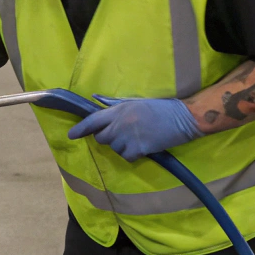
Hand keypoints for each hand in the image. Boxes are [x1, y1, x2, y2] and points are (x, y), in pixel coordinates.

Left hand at [66, 96, 201, 160]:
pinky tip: (143, 146)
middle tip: (122, 134)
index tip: (71, 135)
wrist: (182, 118)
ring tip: (137, 138)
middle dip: (107, 138)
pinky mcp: (138, 149)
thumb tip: (95, 98)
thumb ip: (114, 104)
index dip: (80, 129)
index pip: (93, 120)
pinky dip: (133, 154)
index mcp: (119, 110)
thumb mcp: (135, 102)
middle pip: (101, 138)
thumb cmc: (160, 108)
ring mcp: (128, 137)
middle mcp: (120, 123)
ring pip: (114, 149)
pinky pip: (127, 157)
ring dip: (122, 146)